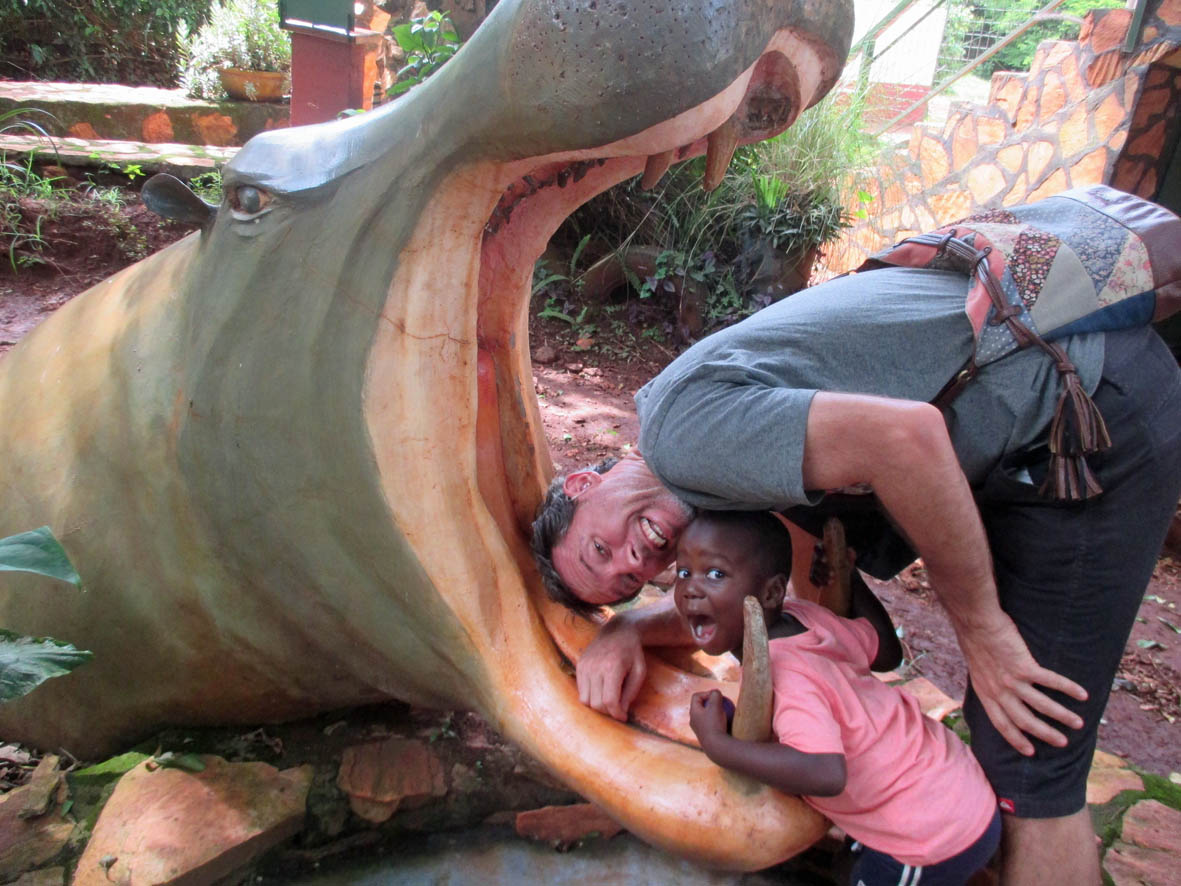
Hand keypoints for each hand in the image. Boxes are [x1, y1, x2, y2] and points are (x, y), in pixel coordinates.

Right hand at [576, 618, 646, 720]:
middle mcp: (595, 667)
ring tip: (609, 700)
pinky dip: (590, 696)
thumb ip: (631, 692)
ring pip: (585, 700)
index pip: (609, 701)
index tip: (624, 717)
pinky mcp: (579, 666)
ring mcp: (585, 666)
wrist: (618, 631)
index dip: (617, 714)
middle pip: (596, 703)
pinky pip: (580, 691)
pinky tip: (601, 691)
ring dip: (598, 706)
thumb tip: (621, 711)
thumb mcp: (639, 671)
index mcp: (612, 667)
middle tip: (618, 709)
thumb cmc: (632, 652)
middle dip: (608, 711)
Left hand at [689, 689, 729, 750]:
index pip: (696, 696)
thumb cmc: (715, 724)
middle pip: (700, 706)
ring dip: (714, 713)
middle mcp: (693, 721)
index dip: (706, 693)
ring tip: (724, 713)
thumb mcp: (716, 707)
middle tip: (720, 704)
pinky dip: (716, 722)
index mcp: (693, 712)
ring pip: (705, 716)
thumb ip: (715, 695)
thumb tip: (715, 691)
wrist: (716, 747)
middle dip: (710, 703)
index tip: (716, 697)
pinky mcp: (705, 736)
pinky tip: (726, 724)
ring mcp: (698, 729)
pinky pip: (710, 725)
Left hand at [957, 612, 1087, 755]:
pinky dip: (1068, 688)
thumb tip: (999, 689)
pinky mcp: (1024, 666)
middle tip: (1062, 742)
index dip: (1015, 739)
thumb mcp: (977, 669)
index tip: (1029, 751)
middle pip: (1024, 721)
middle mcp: (998, 691)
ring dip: (1062, 716)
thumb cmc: (976, 640)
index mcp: (986, 693)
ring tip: (1078, 723)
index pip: (1001, 724)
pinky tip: (1082, 694)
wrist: (976, 622)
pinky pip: (1051, 681)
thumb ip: (989, 682)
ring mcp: (1011, 680)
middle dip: (1044, 734)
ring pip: (1041, 705)